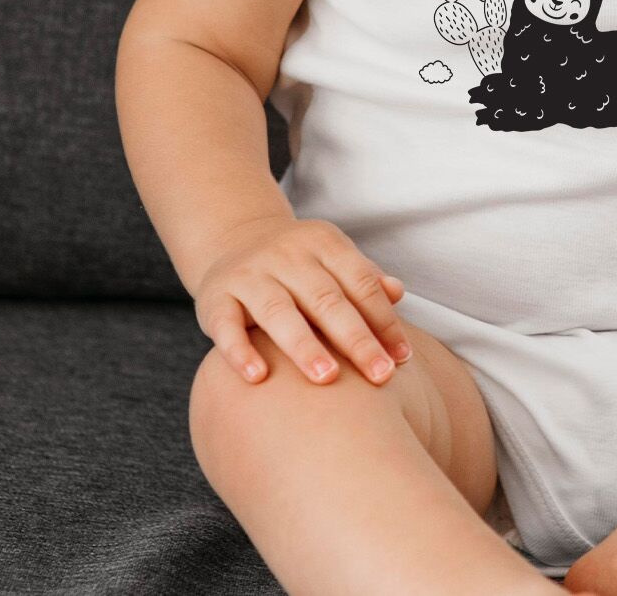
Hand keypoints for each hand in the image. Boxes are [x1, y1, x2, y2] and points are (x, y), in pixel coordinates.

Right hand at [194, 214, 412, 386]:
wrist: (234, 239)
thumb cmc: (299, 264)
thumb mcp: (333, 260)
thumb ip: (364, 279)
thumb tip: (398, 292)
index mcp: (324, 243)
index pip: (360, 282)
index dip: (383, 320)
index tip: (401, 359)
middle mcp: (287, 254)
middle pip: (325, 299)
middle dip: (355, 339)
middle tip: (379, 376)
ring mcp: (249, 274)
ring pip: (278, 311)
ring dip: (304, 346)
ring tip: (328, 378)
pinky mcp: (215, 298)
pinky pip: (226, 325)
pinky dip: (240, 351)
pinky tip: (258, 377)